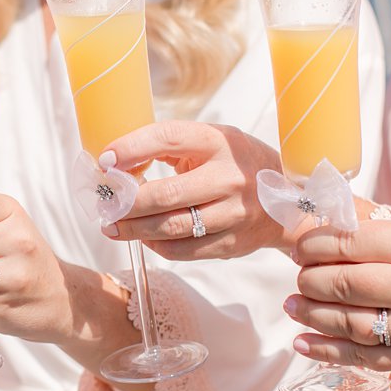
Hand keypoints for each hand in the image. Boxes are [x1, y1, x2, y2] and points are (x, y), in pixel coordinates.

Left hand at [99, 121, 294, 259]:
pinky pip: (183, 251)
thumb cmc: (234, 164)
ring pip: (171, 228)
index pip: (167, 138)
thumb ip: (169, 146)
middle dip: (126, 203)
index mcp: (219, 142)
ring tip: (113, 226)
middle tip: (105, 206)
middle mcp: (229, 177)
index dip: (130, 149)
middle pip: (165, 195)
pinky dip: (156, 246)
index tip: (105, 160)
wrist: (286, 201)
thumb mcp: (211, 141)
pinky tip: (143, 238)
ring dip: (134, 230)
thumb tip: (116, 163)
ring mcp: (233, 214)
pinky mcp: (232, 243)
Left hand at [286, 219, 390, 370]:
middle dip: (309, 279)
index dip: (315, 245)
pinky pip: (360, 356)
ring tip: (291, 304)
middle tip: (298, 275)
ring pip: (345, 321)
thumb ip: (385, 230)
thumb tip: (331, 221)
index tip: (302, 247)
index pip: (350, 243)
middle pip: (342, 283)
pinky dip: (326, 350)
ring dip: (310, 313)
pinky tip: (303, 342)